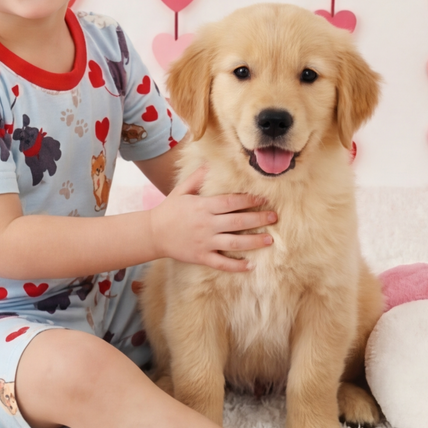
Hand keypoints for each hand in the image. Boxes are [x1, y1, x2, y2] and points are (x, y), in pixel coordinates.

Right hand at [148, 166, 275, 271]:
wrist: (153, 233)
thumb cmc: (169, 209)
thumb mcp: (182, 190)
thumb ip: (197, 177)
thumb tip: (210, 161)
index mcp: (203, 206)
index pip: (231, 202)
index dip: (249, 200)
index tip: (264, 199)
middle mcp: (206, 224)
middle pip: (237, 221)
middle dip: (258, 219)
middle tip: (274, 217)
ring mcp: (204, 242)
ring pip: (234, 243)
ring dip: (253, 241)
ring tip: (270, 240)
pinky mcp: (201, 257)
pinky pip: (221, 263)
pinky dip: (236, 266)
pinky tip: (250, 265)